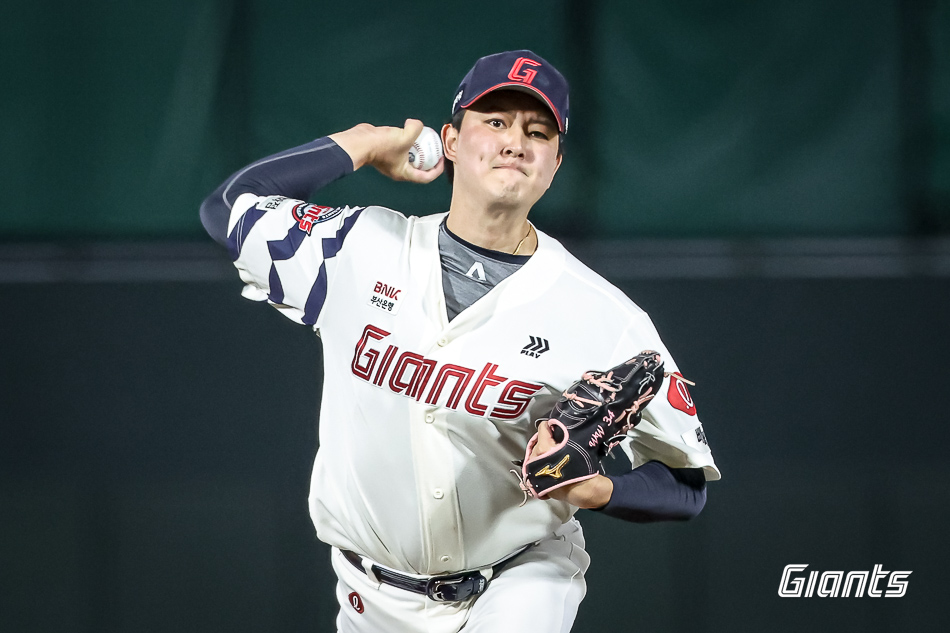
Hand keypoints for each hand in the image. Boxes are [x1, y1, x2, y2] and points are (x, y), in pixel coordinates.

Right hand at [329, 119, 443, 183]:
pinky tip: (407, 130)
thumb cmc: (380, 146)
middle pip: (419, 167)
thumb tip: (417, 124)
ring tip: (423, 137)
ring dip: (416, 148)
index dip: (436, 170)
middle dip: (428, 158)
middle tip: (434, 148)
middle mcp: (398, 169)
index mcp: (404, 173)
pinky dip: (406, 141)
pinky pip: (400, 147)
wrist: (360, 142)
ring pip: (409, 156)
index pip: (425, 177)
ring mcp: (392, 160)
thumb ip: (416, 129)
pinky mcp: (386, 151)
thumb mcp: (405, 136)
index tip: (441, 160)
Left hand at [529, 420, 613, 508]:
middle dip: (546, 440)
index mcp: (544, 447)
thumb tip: (559, 427)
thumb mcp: (576, 445)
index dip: (550, 426)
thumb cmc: (580, 468)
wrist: (580, 490)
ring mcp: (533, 469)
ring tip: (554, 455)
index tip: (555, 428)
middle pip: (538, 440)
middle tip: (557, 443)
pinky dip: (541, 463)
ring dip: (543, 452)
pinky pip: (535, 465)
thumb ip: (565, 434)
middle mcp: (535, 457)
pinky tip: (550, 464)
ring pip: (535, 453)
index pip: (542, 427)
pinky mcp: (534, 479)